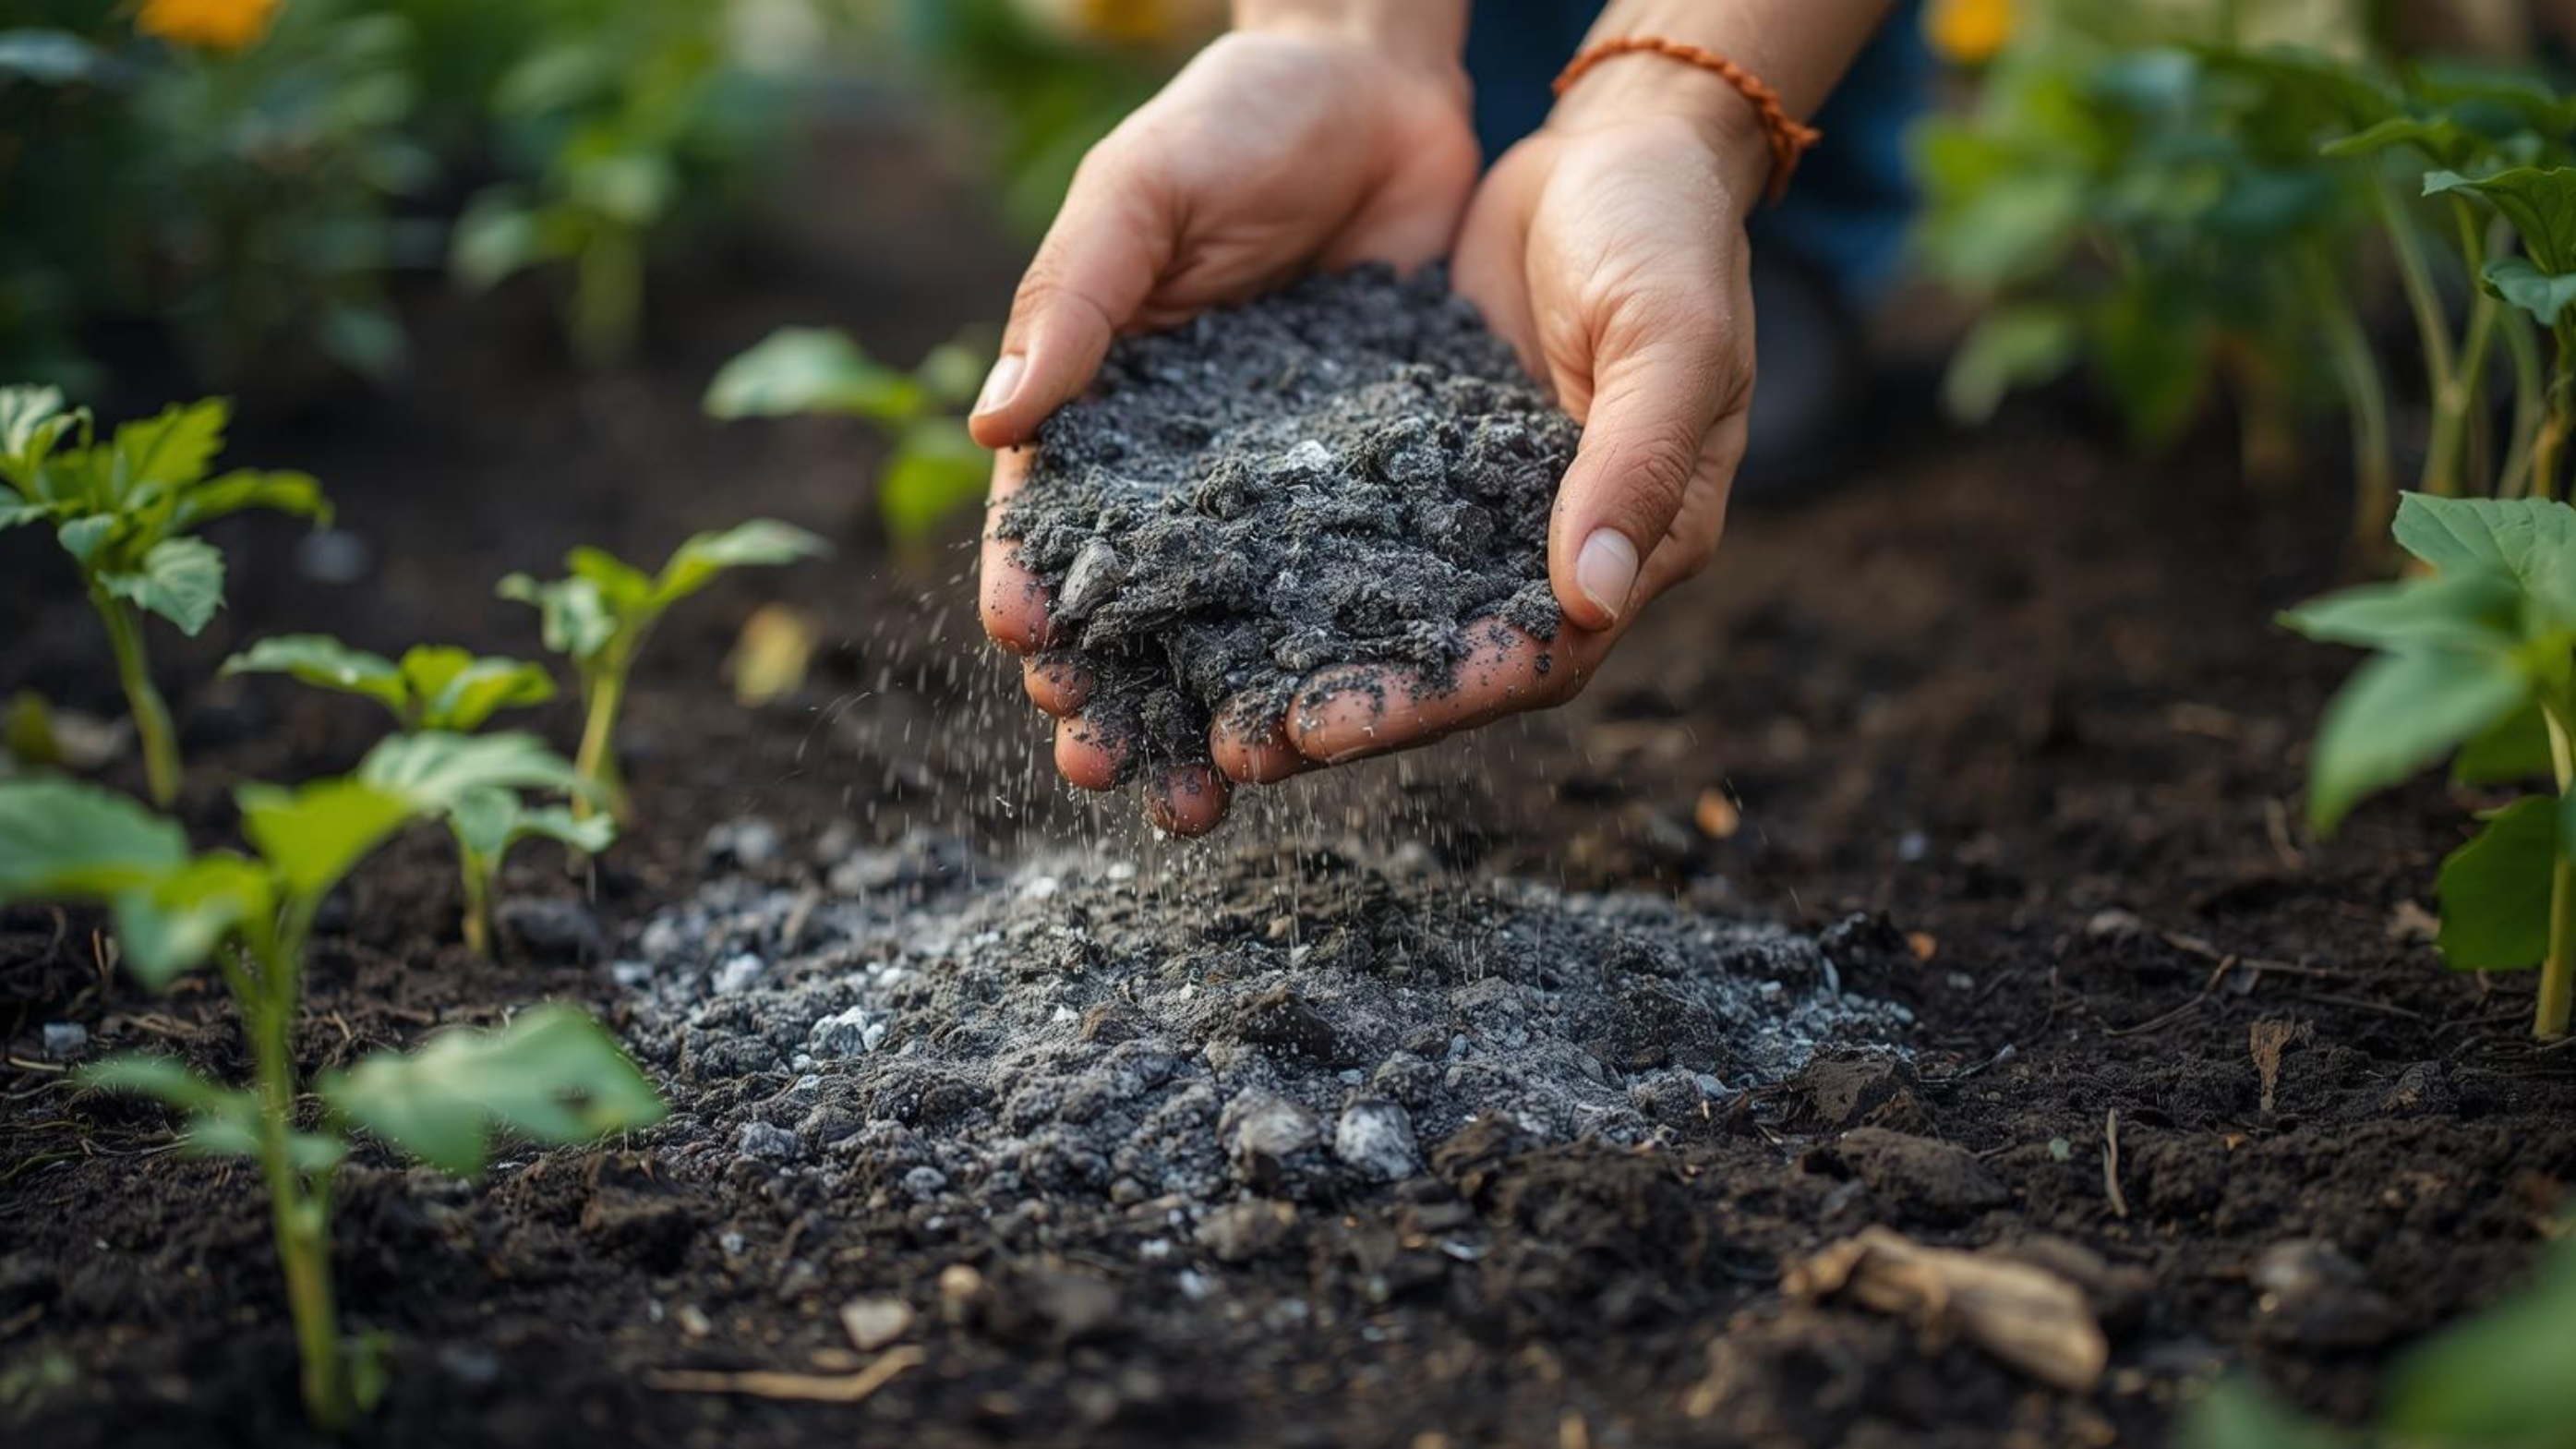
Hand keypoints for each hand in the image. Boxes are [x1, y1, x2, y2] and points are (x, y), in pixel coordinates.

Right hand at [974, 24, 1480, 832]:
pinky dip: (1327, 665)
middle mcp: (1180, 472)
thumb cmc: (1236, 121)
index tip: (1027, 651)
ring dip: (1210, 717)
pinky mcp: (1366, 489)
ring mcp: (1274, 492)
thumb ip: (1074, 299)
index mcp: (1100, 412)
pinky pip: (1344, 591)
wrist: (1385, 89)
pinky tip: (1326, 731)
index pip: (1050, 525)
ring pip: (1233, 631)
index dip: (1033, 591)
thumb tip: (992, 420)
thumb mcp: (1139, 193)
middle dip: (1111, 699)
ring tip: (1202, 801)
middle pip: (1132, 611)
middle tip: (1104, 772)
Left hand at [1264, 78, 1767, 782]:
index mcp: (1641, 543)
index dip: (1431, 702)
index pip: (1533, 660)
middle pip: (1444, 661)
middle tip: (1233, 745)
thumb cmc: (1669, 233)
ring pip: (1386, 612)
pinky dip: (1284, 569)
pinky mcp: (1424, 459)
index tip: (1327, 729)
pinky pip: (1350, 531)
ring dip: (1300, 661)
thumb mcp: (1672, 337)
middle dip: (1344, 710)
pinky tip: (1200, 588)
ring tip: (1197, 702)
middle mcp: (1556, 549)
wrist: (1618, 142)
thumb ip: (1635, 465)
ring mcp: (1484, 507)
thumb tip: (1593, 601)